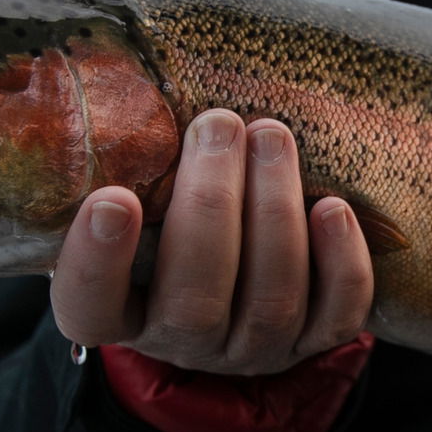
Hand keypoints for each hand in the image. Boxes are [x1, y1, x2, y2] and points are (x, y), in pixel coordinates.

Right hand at [50, 110, 374, 375]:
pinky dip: (340, 261)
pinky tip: (332, 207)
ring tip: (271, 135)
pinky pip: (336, 315)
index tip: (112, 199)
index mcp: (119, 313)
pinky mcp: (314, 340)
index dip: (98, 260)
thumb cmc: (168, 227)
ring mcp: (253, 349)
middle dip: (211, 204)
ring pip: (270, 299)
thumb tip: (120, 82)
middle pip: (194, 298)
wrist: (235, 285)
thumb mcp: (135, 205)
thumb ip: (130, 169)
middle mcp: (183, 341)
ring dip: (274, 211)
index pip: (90, 304)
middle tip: (218, 123)